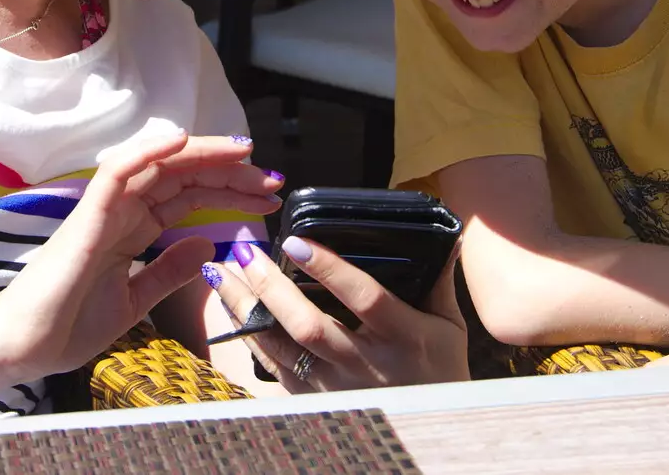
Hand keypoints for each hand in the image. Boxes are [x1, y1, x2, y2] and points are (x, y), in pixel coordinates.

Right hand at [0, 130, 281, 380]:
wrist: (26, 347)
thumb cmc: (70, 325)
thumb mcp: (136, 300)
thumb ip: (169, 271)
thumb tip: (208, 245)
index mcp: (133, 229)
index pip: (190, 196)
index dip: (230, 191)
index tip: (268, 196)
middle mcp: (122, 211)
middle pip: (182, 175)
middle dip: (229, 171)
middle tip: (270, 175)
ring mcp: (105, 209)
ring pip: (158, 164)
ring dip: (202, 154)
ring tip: (243, 152)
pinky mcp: (88, 215)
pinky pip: (118, 171)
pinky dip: (147, 151)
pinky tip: (180, 141)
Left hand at [209, 236, 468, 392]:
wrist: (430, 431)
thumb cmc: (441, 371)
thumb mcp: (448, 326)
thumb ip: (437, 280)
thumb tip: (441, 237)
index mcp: (404, 338)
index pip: (363, 298)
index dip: (328, 269)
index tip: (296, 241)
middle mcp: (366, 365)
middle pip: (309, 325)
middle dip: (271, 287)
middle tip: (244, 252)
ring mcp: (337, 387)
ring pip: (281, 347)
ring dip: (246, 308)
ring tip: (220, 274)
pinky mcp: (315, 400)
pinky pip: (274, 366)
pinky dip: (250, 335)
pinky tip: (232, 308)